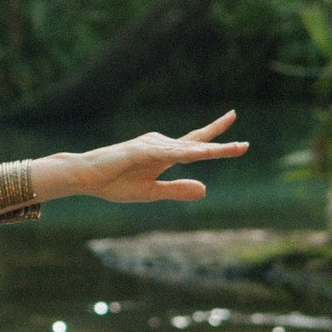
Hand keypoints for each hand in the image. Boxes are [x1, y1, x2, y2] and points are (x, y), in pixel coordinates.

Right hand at [68, 112, 247, 202]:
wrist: (86, 177)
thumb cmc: (115, 183)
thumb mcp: (151, 193)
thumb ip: (177, 190)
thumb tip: (205, 190)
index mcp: (165, 155)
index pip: (196, 146)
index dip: (218, 141)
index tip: (240, 138)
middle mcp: (161, 145)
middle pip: (197, 144)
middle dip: (221, 144)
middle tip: (245, 146)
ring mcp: (151, 146)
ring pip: (187, 148)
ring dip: (208, 150)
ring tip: (231, 151)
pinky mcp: (139, 151)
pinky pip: (167, 152)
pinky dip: (183, 153)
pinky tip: (198, 153)